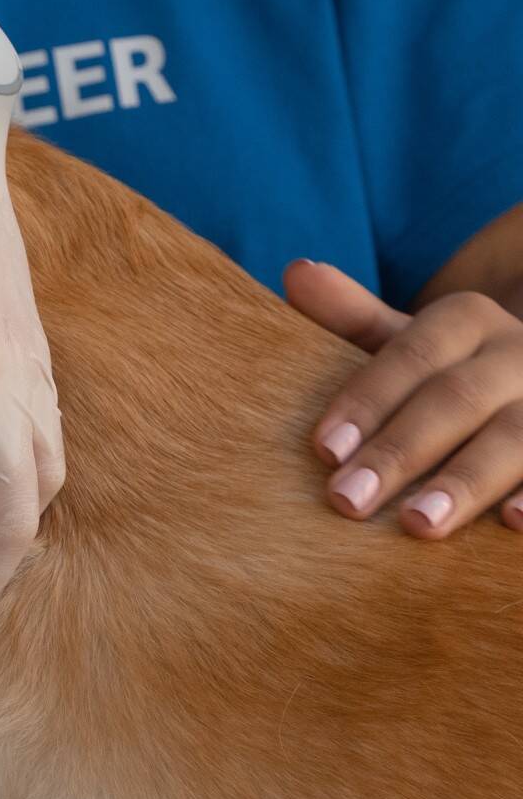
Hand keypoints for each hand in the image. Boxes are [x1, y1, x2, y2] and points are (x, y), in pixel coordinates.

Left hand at [286, 259, 522, 535]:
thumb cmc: (450, 374)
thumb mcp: (409, 343)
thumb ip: (355, 318)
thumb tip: (299, 273)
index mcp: (469, 319)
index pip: (411, 356)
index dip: (367, 402)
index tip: (325, 451)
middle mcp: (519, 352)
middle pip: (456, 400)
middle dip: (400, 452)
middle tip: (347, 501)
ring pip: (516, 438)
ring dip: (467, 482)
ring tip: (418, 525)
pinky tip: (513, 525)